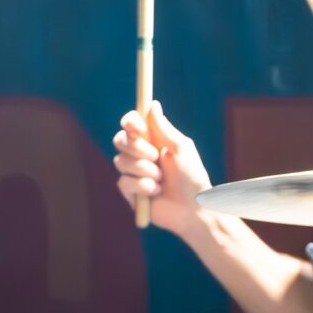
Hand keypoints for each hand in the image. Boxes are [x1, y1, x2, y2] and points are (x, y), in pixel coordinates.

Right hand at [112, 100, 212, 236]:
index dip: (130, 122)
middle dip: (137, 148)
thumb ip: (163, 128)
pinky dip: (142, 186)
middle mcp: (140, 154)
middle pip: (120, 139)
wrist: (192, 208)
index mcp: (153, 140)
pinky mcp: (129, 191)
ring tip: (161, 179)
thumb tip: (153, 105)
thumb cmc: (192, 177)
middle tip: (155, 156)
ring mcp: (133, 172)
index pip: (132, 124)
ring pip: (121, 161)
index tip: (136, 126)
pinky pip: (124, 181)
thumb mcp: (181, 148)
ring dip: (144, 170)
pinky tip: (156, 192)